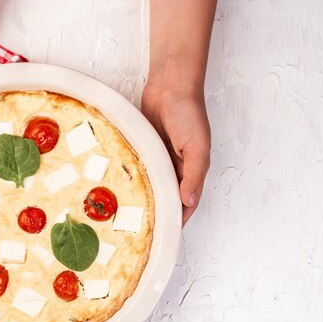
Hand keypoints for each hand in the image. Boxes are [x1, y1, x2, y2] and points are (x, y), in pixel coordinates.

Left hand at [141, 84, 210, 224]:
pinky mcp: (146, 148)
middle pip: (169, 196)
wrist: (170, 86)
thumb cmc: (188, 113)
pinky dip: (136, 180)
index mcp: (194, 169)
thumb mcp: (197, 146)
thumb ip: (194, 175)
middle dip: (160, 212)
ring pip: (154, 185)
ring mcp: (161, 158)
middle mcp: (178, 167)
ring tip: (132, 216)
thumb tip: (188, 201)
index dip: (179, 219)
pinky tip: (125, 190)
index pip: (187, 202)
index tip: (166, 235)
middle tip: (144, 231)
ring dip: (147, 198)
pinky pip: (142, 169)